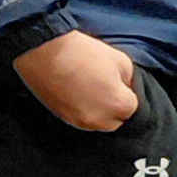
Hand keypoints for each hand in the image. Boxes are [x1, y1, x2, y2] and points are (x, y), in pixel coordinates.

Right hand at [15, 30, 141, 132]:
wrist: (44, 53)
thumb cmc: (83, 54)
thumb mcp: (120, 60)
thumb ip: (129, 80)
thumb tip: (125, 88)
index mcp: (117, 105)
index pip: (132, 108)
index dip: (128, 94)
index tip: (121, 83)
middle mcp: (99, 120)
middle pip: (115, 120)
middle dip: (115, 107)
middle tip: (109, 88)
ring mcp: (78, 121)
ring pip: (97, 123)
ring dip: (99, 111)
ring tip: (92, 90)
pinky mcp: (61, 118)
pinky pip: (80, 120)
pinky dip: (83, 111)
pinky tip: (79, 94)